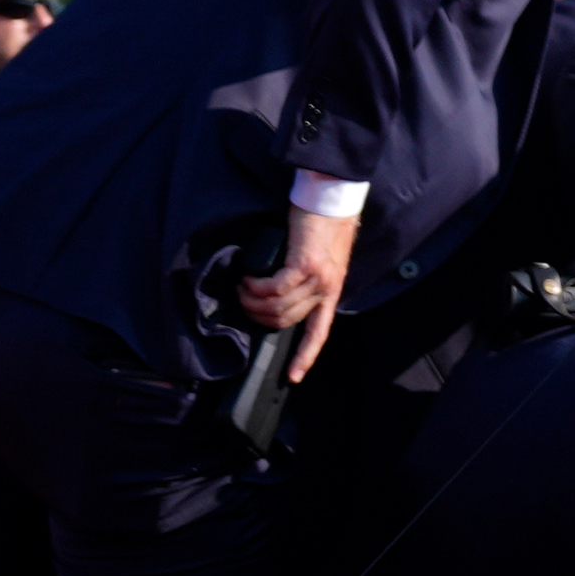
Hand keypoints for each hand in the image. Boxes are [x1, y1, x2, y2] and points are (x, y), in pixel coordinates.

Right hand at [236, 207, 355, 379]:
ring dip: (252, 301)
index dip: (305, 357)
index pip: (320, 332)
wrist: (332, 198)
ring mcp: (317, 278)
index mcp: (332, 292)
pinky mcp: (304, 265)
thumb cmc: (322, 225)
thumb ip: (308, 279)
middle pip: (286, 321)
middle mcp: (326, 289)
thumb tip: (281, 294)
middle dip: (259, 316)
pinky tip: (247, 279)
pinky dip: (256, 287)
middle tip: (243, 301)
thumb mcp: (321, 259)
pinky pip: (273, 288)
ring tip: (242, 288)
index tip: (292, 377)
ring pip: (278, 307)